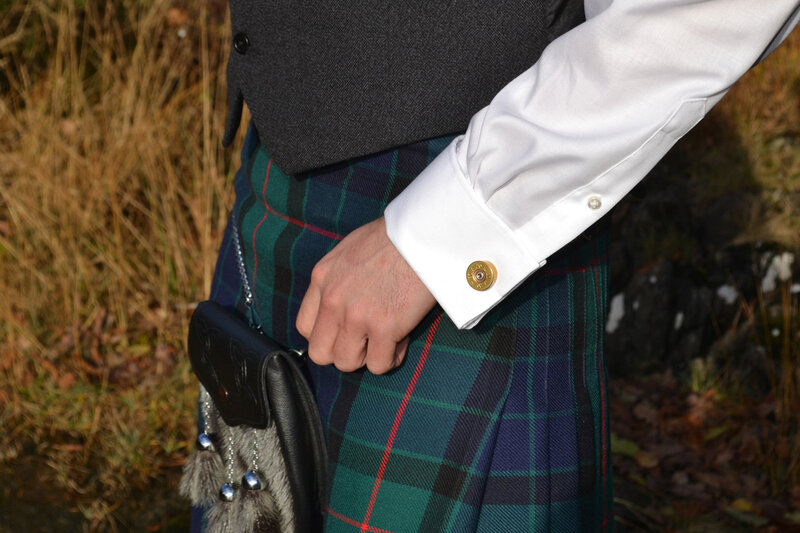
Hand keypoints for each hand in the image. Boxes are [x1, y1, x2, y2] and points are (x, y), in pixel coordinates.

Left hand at [296, 217, 435, 373]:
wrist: (422, 234)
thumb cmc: (393, 238)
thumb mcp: (349, 251)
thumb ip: (337, 279)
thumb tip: (343, 302)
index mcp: (322, 278)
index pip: (305, 327)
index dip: (326, 335)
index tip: (345, 331)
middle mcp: (333, 300)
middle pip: (320, 352)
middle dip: (343, 351)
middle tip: (364, 340)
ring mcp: (357, 316)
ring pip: (347, 363)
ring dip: (367, 356)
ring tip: (385, 339)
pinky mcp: (385, 327)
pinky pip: (379, 365)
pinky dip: (391, 358)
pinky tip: (401, 341)